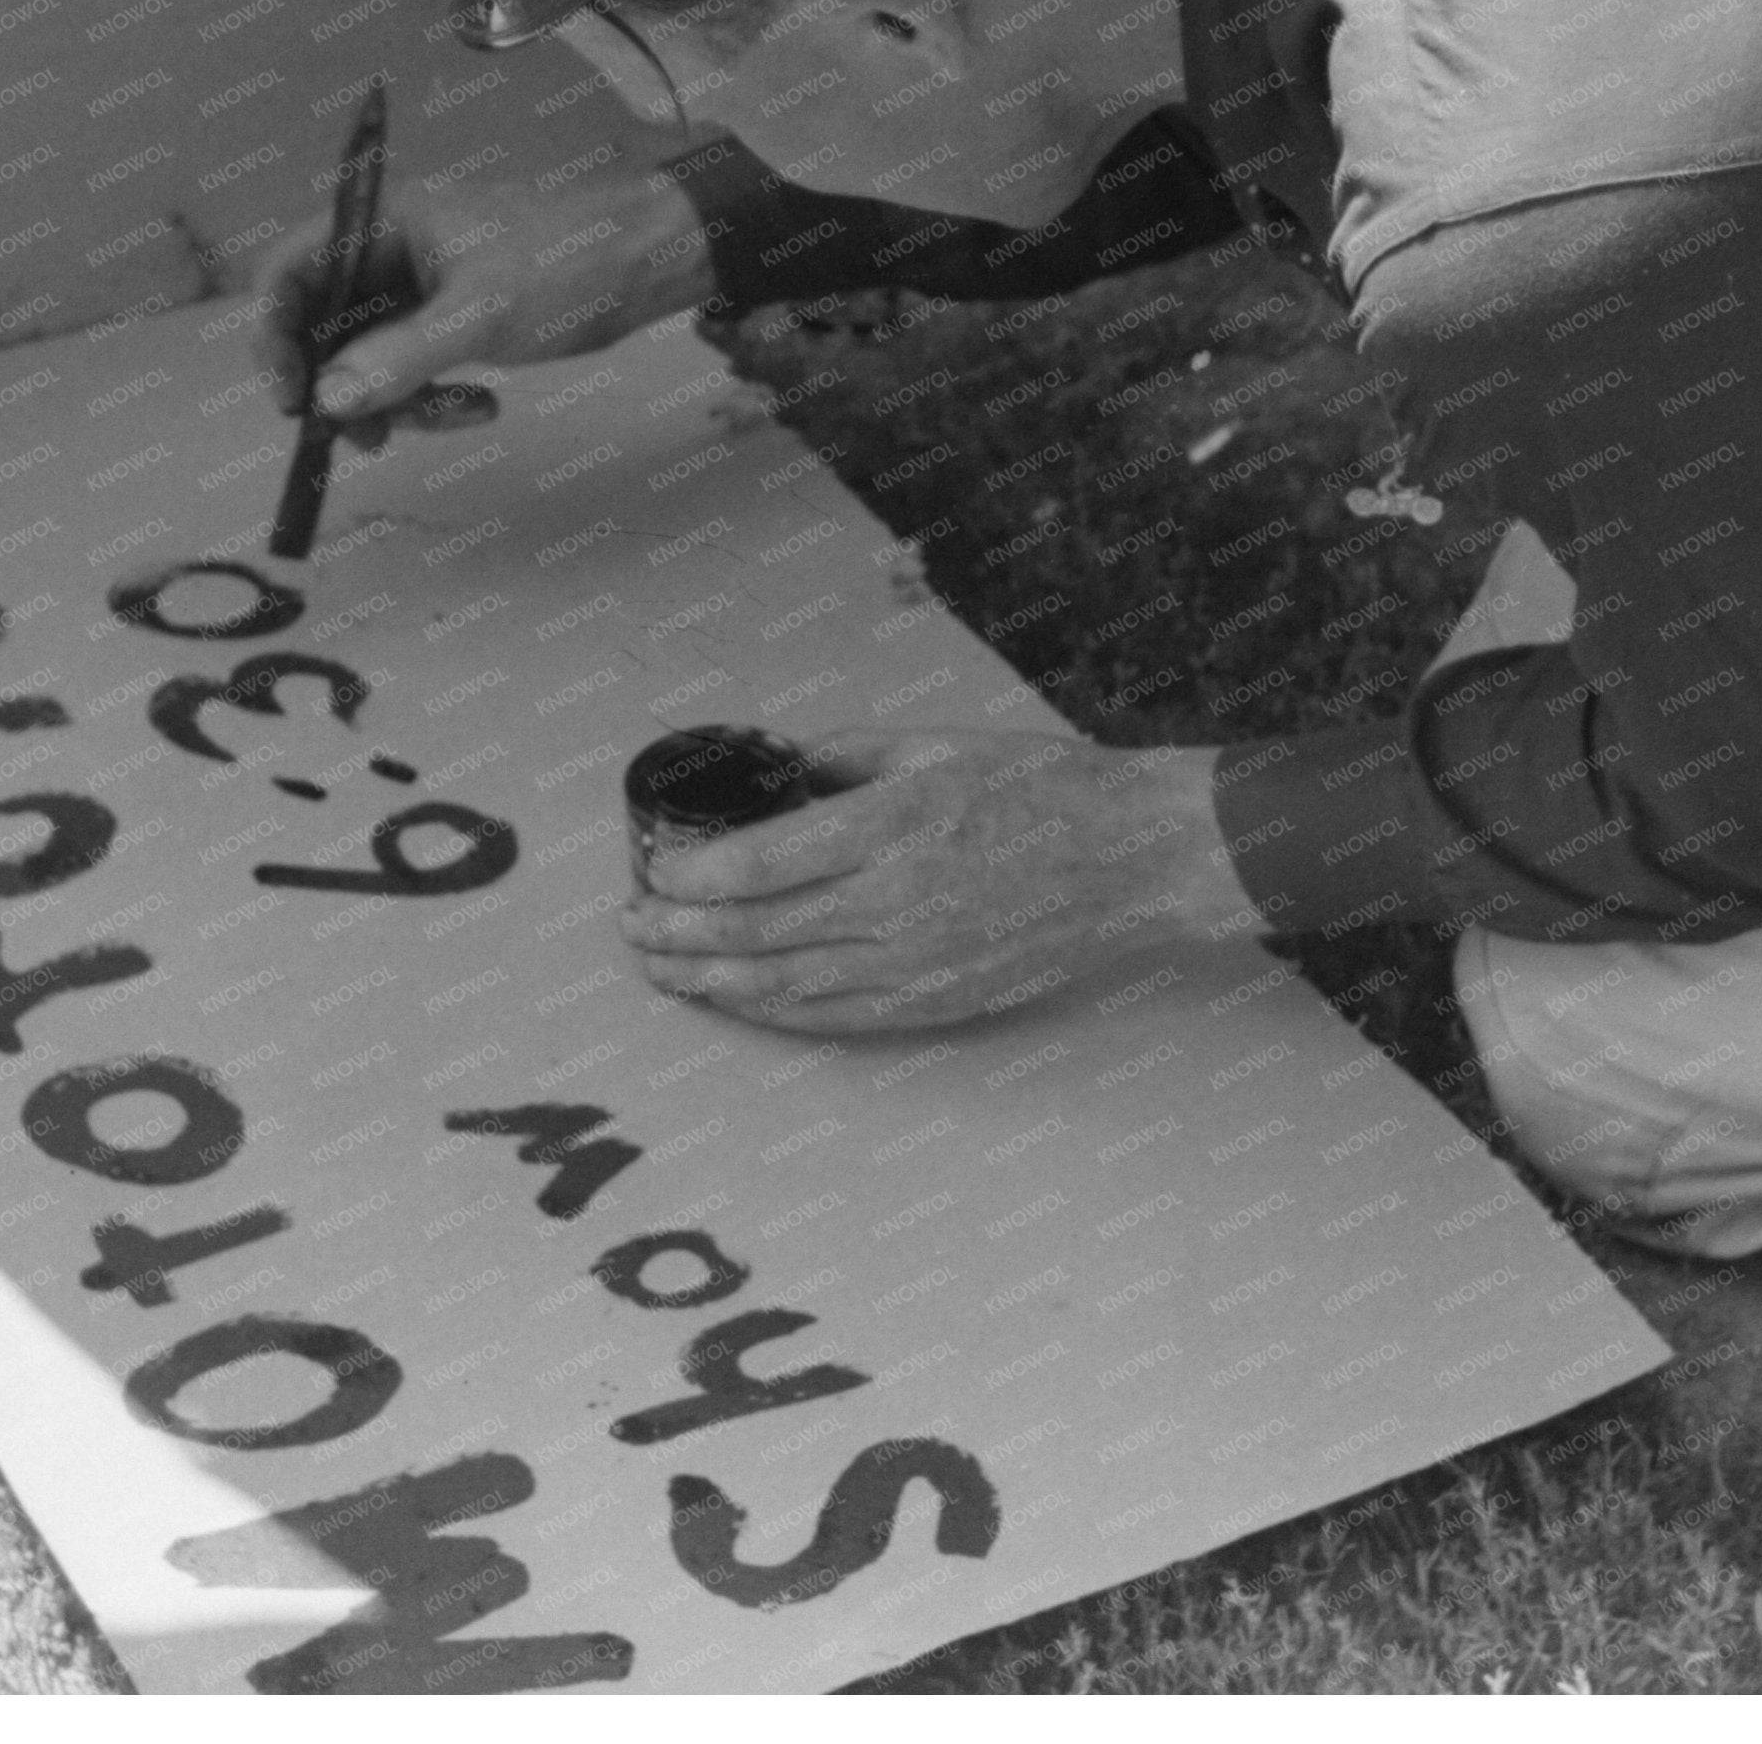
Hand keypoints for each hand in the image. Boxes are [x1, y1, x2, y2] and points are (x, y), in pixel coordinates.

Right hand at [251, 151, 715, 434]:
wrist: (650, 262)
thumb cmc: (569, 261)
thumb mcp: (482, 313)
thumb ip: (401, 357)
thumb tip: (329, 400)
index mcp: (382, 225)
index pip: (289, 274)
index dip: (274, 337)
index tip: (295, 401)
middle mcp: (389, 254)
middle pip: (323, 328)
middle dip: (347, 387)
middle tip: (373, 437)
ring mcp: (420, 291)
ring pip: (368, 361)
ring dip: (398, 403)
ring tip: (458, 414)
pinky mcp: (450, 322)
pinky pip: (411, 371)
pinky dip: (433, 399)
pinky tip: (482, 407)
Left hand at [619, 730, 1254, 1033]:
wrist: (1132, 858)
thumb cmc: (1041, 789)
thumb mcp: (933, 745)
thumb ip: (841, 756)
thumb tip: (768, 767)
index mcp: (892, 825)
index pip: (757, 865)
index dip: (687, 875)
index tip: (651, 867)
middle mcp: (895, 902)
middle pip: (753, 931)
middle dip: (675, 932)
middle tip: (630, 925)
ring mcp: (915, 962)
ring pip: (781, 984)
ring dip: (706, 978)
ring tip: (658, 966)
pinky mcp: (934, 1001)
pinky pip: (830, 1017)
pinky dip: (768, 1010)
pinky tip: (731, 997)